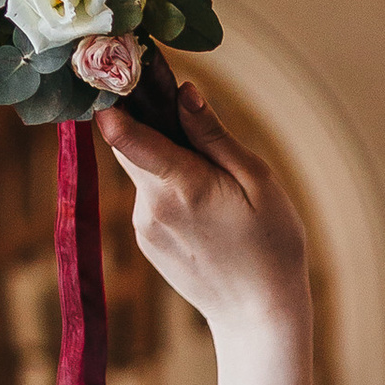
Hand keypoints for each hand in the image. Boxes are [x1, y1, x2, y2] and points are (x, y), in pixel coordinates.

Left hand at [101, 79, 308, 339]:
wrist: (259, 316)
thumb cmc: (272, 246)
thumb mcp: (257, 181)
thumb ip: (214, 135)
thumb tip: (183, 92)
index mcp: (182, 186)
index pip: (124, 133)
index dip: (114, 97)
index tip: (113, 68)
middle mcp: (152, 206)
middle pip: (128, 143)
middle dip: (145, 117)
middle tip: (170, 97)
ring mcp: (145, 226)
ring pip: (141, 169)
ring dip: (164, 156)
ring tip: (210, 172)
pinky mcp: (147, 240)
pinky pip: (150, 196)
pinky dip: (169, 186)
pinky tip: (205, 205)